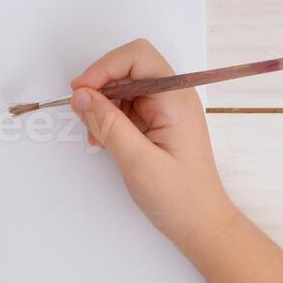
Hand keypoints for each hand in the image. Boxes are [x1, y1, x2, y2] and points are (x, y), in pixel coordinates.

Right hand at [70, 38, 236, 251]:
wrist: (202, 225)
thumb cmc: (179, 198)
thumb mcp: (138, 162)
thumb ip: (108, 125)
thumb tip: (81, 95)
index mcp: (176, 99)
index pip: (137, 57)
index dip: (104, 67)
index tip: (81, 91)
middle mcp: (173, 97)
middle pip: (129, 67)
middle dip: (101, 85)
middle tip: (83, 113)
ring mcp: (166, 108)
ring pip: (124, 86)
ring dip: (103, 104)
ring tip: (96, 136)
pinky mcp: (158, 121)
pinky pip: (127, 105)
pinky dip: (109, 117)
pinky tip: (104, 140)